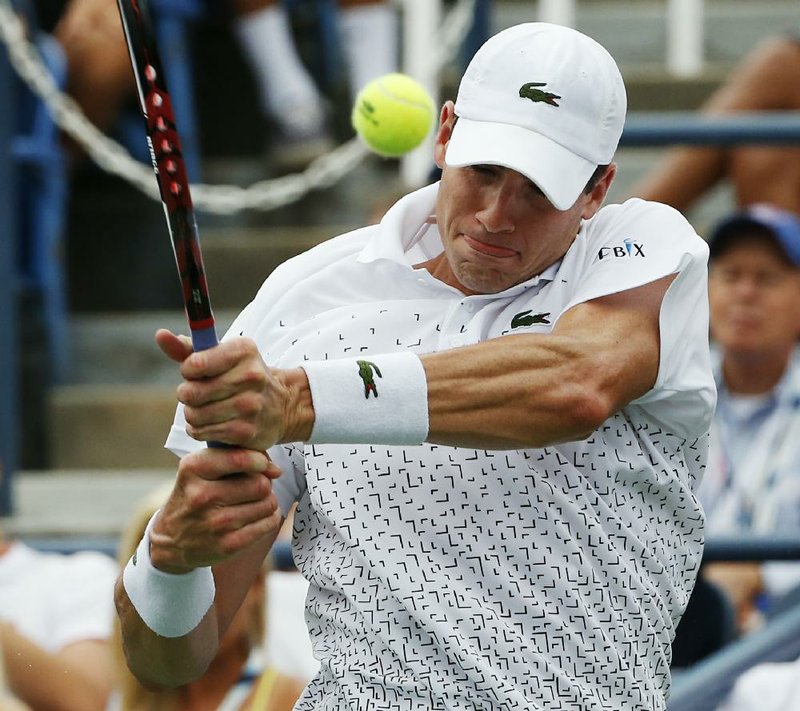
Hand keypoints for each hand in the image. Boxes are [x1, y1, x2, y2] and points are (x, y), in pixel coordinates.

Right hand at [149, 446, 282, 573]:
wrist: (171, 539)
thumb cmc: (195, 495)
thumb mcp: (201, 468)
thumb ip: (238, 457)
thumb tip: (276, 470)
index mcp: (193, 469)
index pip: (239, 458)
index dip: (259, 461)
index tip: (261, 465)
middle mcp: (202, 496)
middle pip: (260, 483)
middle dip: (264, 484)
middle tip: (254, 488)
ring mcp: (215, 523)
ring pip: (268, 503)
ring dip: (267, 501)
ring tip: (254, 503)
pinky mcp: (228, 545)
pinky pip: (268, 524)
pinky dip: (269, 518)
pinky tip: (256, 517)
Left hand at [155, 329, 311, 449]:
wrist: (281, 405)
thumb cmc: (240, 376)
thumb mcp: (219, 356)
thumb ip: (187, 347)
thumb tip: (161, 335)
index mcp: (244, 350)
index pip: (195, 364)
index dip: (189, 370)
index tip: (197, 372)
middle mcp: (251, 376)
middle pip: (191, 393)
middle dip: (188, 395)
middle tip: (199, 394)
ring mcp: (251, 406)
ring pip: (194, 415)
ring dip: (193, 414)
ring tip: (206, 409)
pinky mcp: (247, 432)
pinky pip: (203, 432)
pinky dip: (200, 430)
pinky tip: (212, 424)